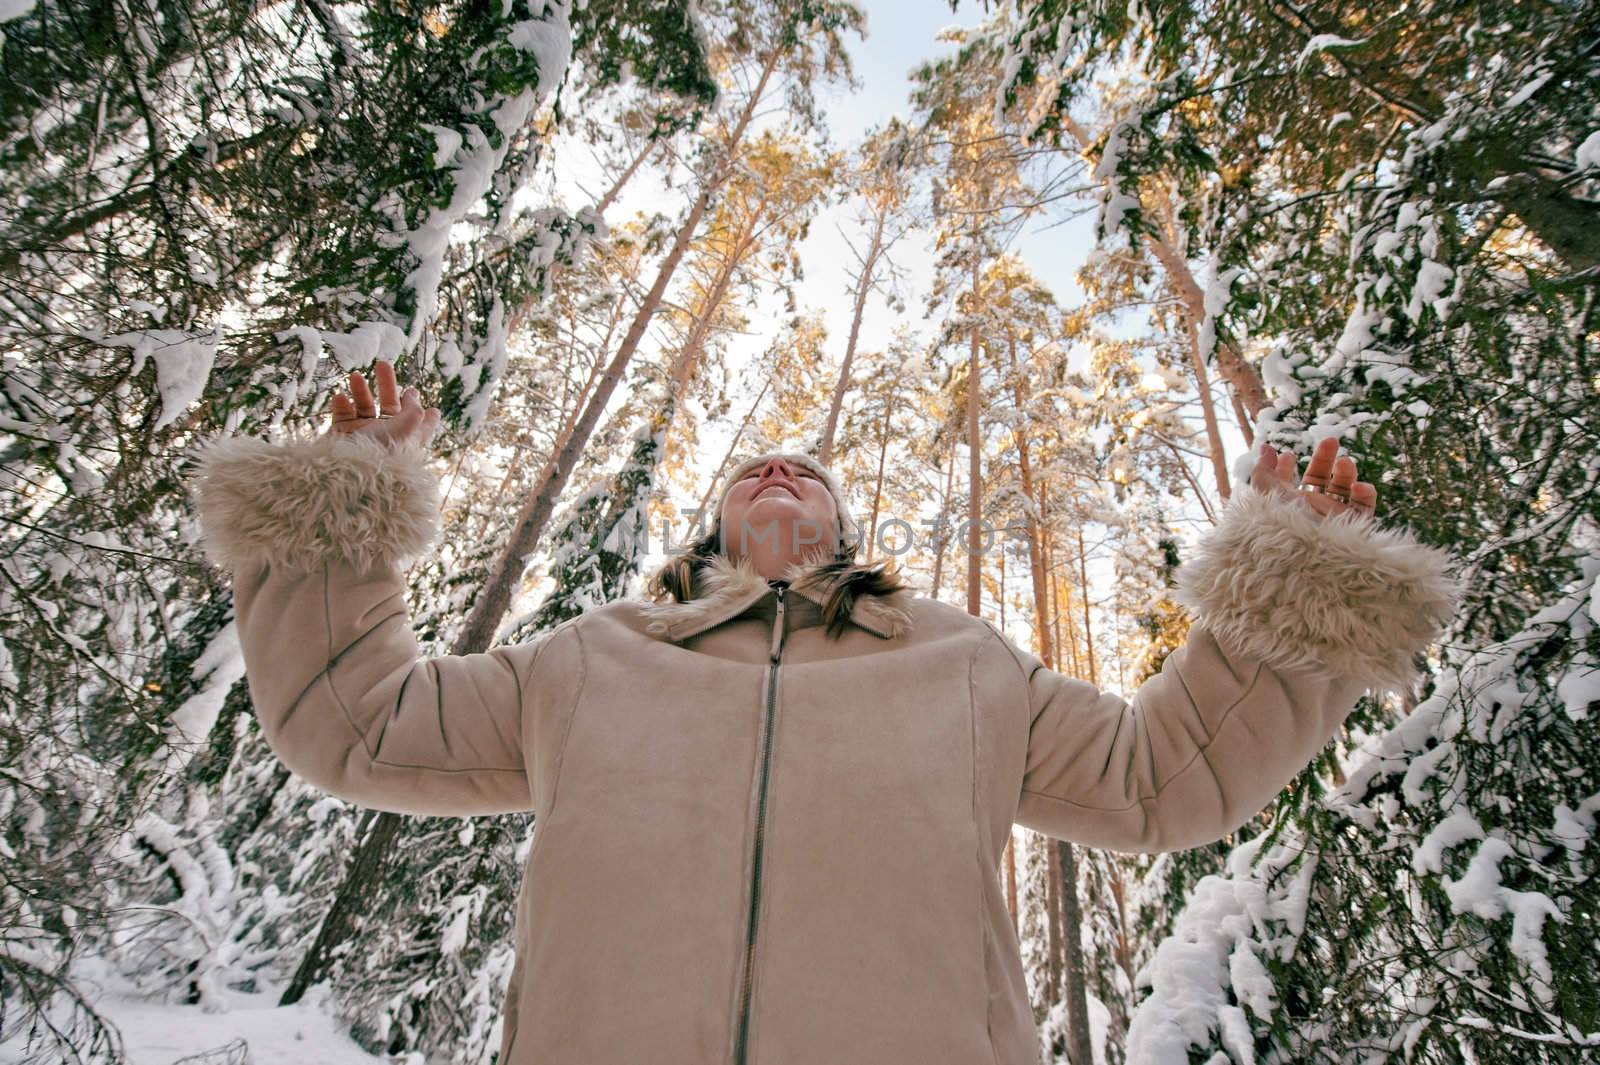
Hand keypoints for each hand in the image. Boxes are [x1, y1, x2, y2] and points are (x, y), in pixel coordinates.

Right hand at [327, 359, 440, 448]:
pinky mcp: (342, 437)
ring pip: (364, 407)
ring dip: (361, 391)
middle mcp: (386, 436)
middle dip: (387, 386)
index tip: (434, 410)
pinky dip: (342, 404)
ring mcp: (363, 436)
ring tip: (356, 376)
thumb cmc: (381, 452)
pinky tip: (341, 397)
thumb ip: (413, 409)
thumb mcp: (406, 428)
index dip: (428, 418)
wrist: (346, 471)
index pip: (422, 427)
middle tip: (383, 364)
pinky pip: (342, 415)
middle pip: (390, 407)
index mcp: (407, 439)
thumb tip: (413, 394)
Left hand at [1249, 437, 1376, 519]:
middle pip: (1319, 481)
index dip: (1285, 468)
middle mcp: (1309, 511)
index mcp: (1287, 505)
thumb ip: (1263, 471)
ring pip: (1343, 491)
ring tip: (1345, 462)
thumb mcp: (1267, 496)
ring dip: (1346, 473)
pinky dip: (1365, 495)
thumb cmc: (1283, 526)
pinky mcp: (1353, 528)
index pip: (1286, 483)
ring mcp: (1332, 519)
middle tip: (1330, 440)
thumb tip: (1263, 448)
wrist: (1305, 556)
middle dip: (1323, 459)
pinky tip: (1359, 486)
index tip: (1286, 455)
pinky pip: (1363, 508)